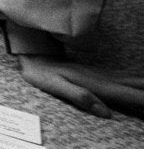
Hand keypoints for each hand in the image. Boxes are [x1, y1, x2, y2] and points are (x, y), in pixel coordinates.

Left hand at [18, 54, 143, 117]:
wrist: (36, 56)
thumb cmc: (44, 75)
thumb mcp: (57, 87)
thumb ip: (81, 98)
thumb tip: (106, 113)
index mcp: (99, 86)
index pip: (133, 97)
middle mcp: (106, 80)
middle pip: (141, 87)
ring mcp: (105, 76)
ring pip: (137, 81)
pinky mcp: (102, 75)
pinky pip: (129, 79)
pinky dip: (142, 81)